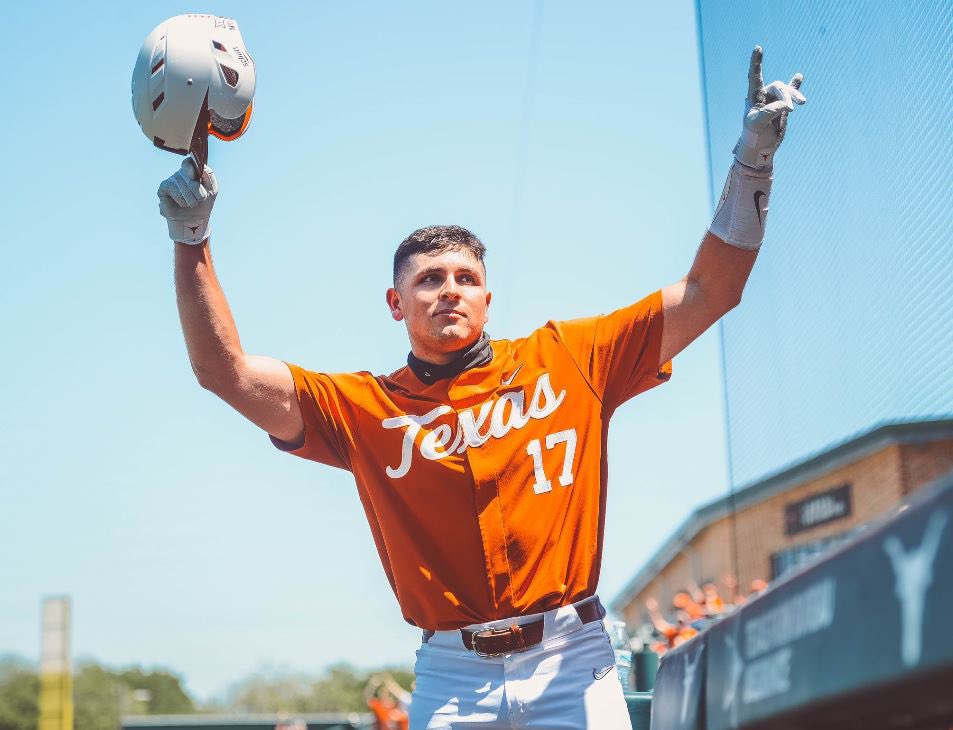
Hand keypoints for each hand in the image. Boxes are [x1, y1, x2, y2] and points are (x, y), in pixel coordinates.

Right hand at [158, 158, 218, 243]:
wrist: (195, 222)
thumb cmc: (203, 205)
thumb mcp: (212, 190)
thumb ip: (209, 175)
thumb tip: (201, 166)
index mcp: (193, 172)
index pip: (189, 161)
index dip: (192, 168)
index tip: (195, 176)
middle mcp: (180, 174)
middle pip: (188, 173)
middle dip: (197, 190)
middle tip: (199, 200)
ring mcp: (171, 180)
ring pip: (181, 183)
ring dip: (190, 198)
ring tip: (191, 204)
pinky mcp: (163, 188)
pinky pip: (172, 188)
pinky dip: (181, 199)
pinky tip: (182, 205)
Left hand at [733, 46, 805, 169]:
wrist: (760, 148)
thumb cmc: (753, 136)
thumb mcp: (757, 125)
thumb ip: (769, 112)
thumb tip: (784, 104)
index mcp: (753, 97)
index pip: (754, 76)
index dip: (756, 62)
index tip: (758, 48)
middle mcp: (763, 95)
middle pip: (778, 87)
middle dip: (786, 96)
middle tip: (790, 110)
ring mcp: (774, 100)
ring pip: (787, 91)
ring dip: (794, 95)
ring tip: (802, 103)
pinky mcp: (783, 106)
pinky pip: (790, 92)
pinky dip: (795, 85)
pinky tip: (799, 76)